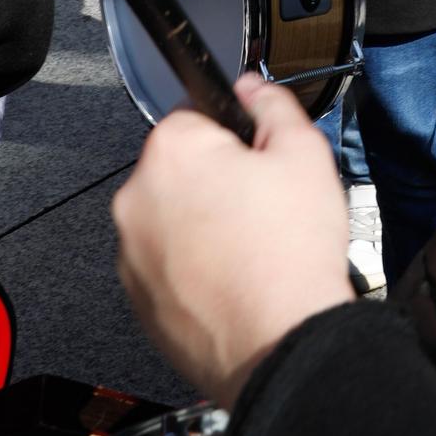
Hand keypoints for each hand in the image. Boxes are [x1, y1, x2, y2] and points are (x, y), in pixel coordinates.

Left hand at [113, 75, 354, 408]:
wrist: (280, 346)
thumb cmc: (290, 256)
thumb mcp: (304, 153)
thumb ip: (272, 104)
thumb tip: (252, 88)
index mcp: (171, 151)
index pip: (194, 116)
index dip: (234, 135)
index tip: (257, 160)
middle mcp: (136, 199)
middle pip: (180, 170)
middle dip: (216, 181)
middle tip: (264, 208)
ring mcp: (132, 255)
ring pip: (171, 219)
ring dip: (202, 226)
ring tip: (253, 251)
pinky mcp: (138, 301)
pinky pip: (167, 266)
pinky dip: (194, 270)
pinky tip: (235, 282)